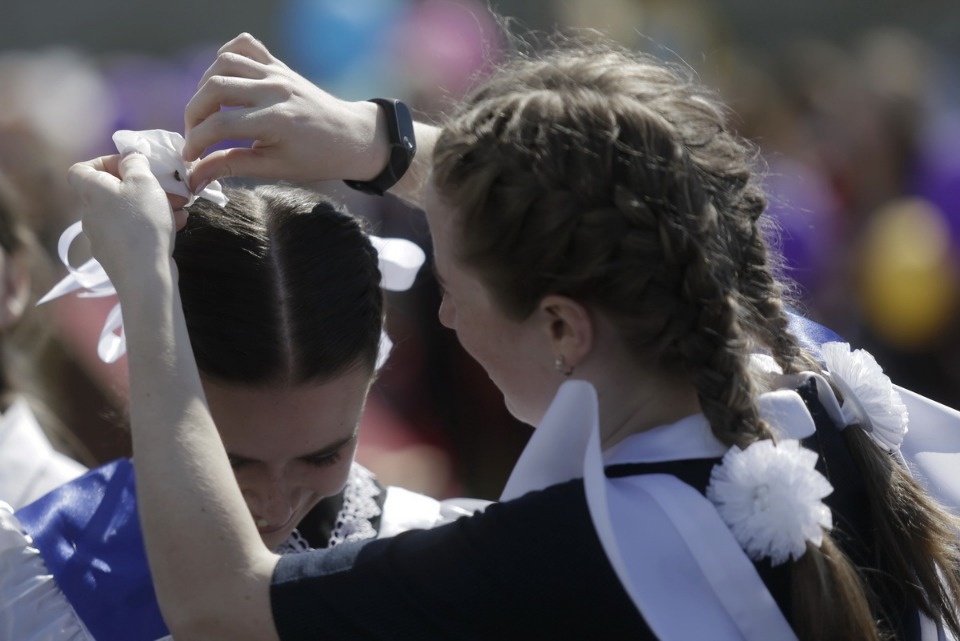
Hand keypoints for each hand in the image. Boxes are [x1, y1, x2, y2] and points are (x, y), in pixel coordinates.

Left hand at [67, 152, 182, 289]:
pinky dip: (152, 225)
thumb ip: (135, 163)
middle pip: (111, 191)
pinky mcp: (118, 255)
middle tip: (168, 188)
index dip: (104, 162)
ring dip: (152, 205)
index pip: (81, 169)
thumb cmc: (142, 222)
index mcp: (91, 192)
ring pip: (127, 212)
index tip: (131, 166)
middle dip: (141, 185)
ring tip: (180, 207)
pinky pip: (133, 231)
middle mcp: (91, 214)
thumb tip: (128, 155)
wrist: (144, 275)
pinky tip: (177, 225)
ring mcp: (103, 237)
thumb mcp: (143, 182)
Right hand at [183, 33, 387, 192]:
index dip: (196, 142)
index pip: (219, 124)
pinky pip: (245, 46)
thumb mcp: (275, 168)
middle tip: (196, 136)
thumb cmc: (317, 158)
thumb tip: (194, 177)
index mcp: (276, 119)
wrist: (352, 137)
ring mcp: (277, 73)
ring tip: (207, 111)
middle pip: (214, 88)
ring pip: (224, 63)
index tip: (190, 158)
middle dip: (194, 114)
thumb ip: (233, 166)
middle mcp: (274, 89)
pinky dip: (227, 56)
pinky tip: (224, 79)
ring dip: (205, 86)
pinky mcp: (279, 65)